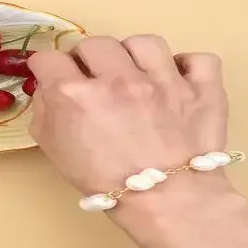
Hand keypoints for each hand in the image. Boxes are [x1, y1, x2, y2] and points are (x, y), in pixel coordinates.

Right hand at [27, 35, 230, 206]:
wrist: (168, 205)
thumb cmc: (106, 184)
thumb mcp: (55, 152)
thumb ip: (45, 112)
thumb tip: (49, 87)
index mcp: (76, 94)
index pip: (48, 57)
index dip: (48, 68)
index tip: (55, 77)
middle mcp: (118, 78)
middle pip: (94, 43)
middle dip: (88, 59)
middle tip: (95, 80)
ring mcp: (164, 79)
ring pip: (144, 42)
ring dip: (134, 55)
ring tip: (135, 76)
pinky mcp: (201, 88)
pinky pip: (199, 59)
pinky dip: (188, 67)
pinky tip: (178, 81)